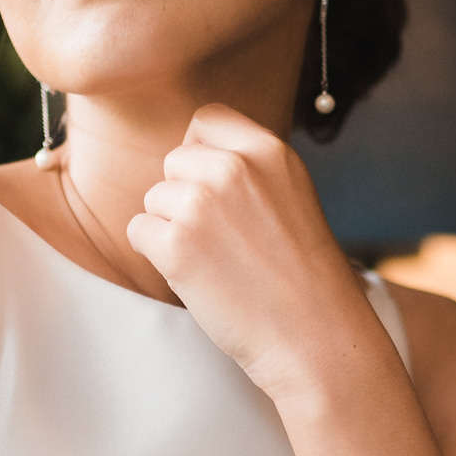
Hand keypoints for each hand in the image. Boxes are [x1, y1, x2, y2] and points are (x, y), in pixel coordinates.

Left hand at [125, 104, 381, 397]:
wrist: (316, 337)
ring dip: (171, 229)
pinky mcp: (176, 245)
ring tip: (215, 261)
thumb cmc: (304, 277)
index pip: (206, 118)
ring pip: (154, 199)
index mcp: (269, 151)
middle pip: (174, 161)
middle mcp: (233, 168)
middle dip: (185, 196)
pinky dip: (157, 255)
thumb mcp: (292, 197)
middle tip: (221, 239)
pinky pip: (139, 231)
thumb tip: (191, 159)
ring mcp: (201, 204)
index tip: (214, 188)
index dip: (200, 152)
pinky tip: (197, 277)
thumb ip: (250, 170)